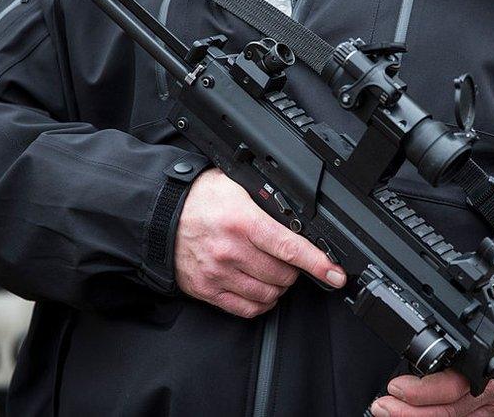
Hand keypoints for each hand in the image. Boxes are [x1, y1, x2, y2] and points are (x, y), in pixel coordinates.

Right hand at [175, 168, 345, 316]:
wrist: (159, 214)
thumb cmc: (199, 198)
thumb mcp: (236, 185)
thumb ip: (266, 200)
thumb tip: (297, 214)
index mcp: (242, 222)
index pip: (290, 248)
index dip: (317, 263)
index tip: (335, 274)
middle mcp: (231, 250)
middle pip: (283, 275)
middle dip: (295, 270)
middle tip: (289, 259)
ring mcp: (218, 273)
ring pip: (268, 293)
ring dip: (279, 286)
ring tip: (274, 272)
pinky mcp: (207, 290)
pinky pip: (246, 308)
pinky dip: (261, 302)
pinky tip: (262, 289)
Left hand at [370, 293, 493, 416]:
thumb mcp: (492, 302)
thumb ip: (466, 306)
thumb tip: (434, 290)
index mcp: (492, 359)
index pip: (452, 384)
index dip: (422, 391)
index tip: (397, 387)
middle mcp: (493, 388)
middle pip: (448, 410)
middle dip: (410, 412)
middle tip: (383, 406)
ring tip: (389, 411)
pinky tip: (414, 414)